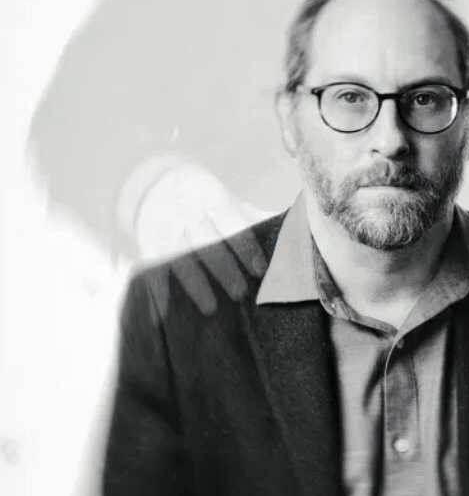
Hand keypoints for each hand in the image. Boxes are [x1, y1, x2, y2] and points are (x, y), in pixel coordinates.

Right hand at [133, 162, 273, 316]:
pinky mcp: (146, 242)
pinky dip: (159, 290)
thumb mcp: (227, 200)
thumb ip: (253, 217)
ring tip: (210, 308)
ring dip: (194, 284)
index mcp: (211, 196)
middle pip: (205, 242)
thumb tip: (295, 230)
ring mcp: (164, 226)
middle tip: (240, 293)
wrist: (155, 183)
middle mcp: (186, 210)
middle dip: (223, 268)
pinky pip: (152, 268)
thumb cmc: (205, 200)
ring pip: (179, 257)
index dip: (244, 246)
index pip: (229, 221)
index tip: (259, 270)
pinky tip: (168, 313)